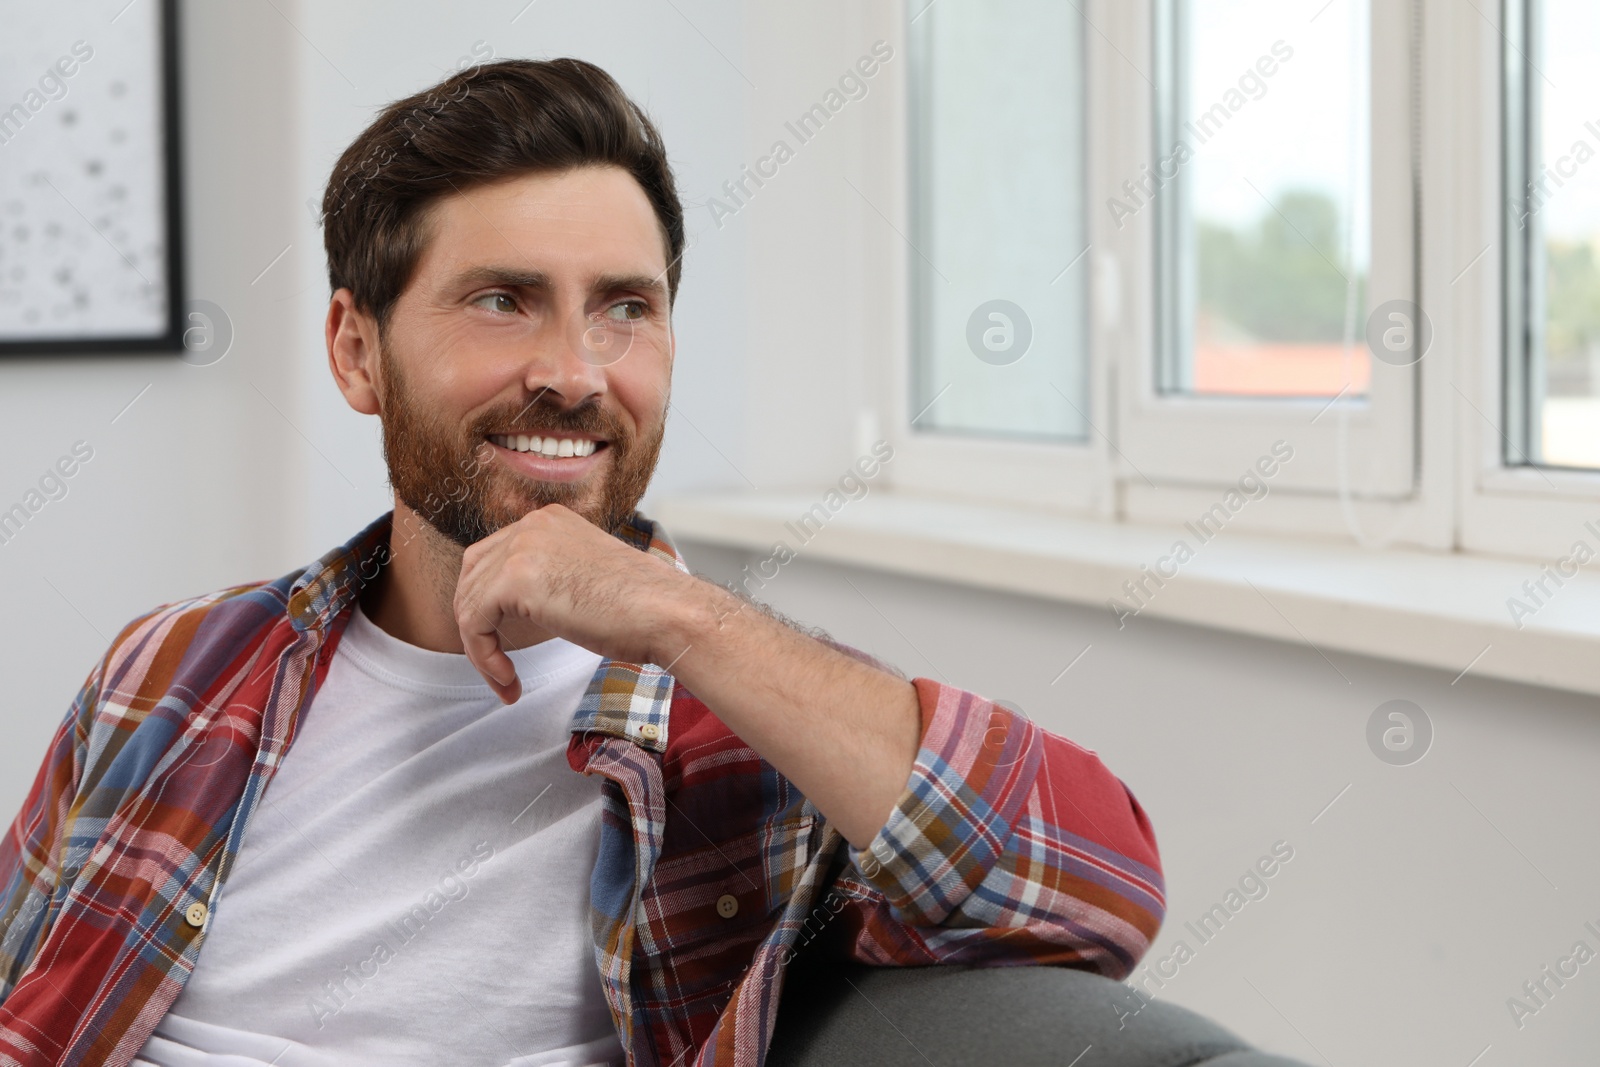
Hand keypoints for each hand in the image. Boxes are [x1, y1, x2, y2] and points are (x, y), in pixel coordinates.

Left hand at [453, 503, 692, 702]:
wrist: (667, 613)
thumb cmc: (640, 608)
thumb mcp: (582, 578)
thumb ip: (548, 578)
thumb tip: (518, 606)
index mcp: (548, 520)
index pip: (492, 558)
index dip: (489, 606)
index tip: (505, 646)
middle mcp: (530, 525)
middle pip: (471, 576)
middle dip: (477, 626)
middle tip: (497, 666)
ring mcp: (521, 547)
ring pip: (468, 603)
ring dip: (481, 651)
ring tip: (506, 682)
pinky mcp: (515, 579)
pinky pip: (474, 623)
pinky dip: (483, 657)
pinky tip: (509, 680)